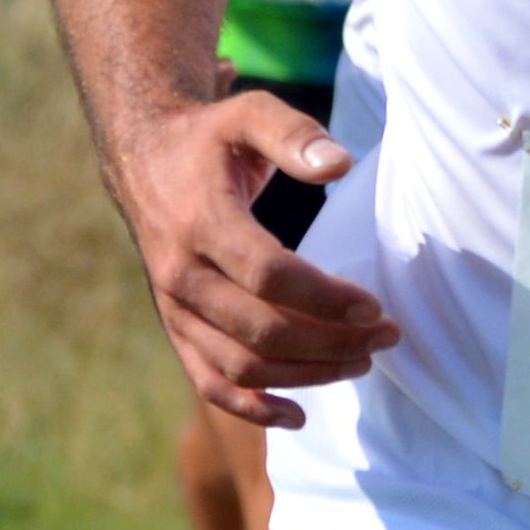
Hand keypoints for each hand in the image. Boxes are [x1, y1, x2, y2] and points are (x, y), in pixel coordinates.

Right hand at [108, 87, 397, 428]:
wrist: (143, 159)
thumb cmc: (210, 137)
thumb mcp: (249, 114)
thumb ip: (295, 134)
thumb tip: (341, 164)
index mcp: (201, 222)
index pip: (269, 276)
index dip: (325, 298)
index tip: (374, 306)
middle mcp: (181, 274)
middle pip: (261, 331)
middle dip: (330, 342)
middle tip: (387, 336)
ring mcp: (174, 308)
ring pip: (241, 366)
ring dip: (306, 375)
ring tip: (362, 362)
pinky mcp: (175, 327)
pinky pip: (209, 382)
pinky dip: (252, 408)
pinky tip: (300, 415)